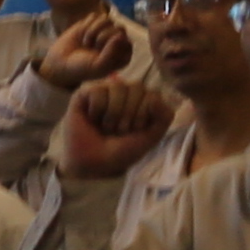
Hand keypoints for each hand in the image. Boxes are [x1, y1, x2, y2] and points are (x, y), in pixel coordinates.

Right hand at [32, 10, 134, 94]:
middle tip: (91, 48)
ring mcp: (106, 30)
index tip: (99, 55)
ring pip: (106, 20)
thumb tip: (120, 35)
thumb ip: (111, 53)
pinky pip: (94, 16)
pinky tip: (81, 36)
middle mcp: (118, 41)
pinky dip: (85, 26)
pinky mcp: (93, 23)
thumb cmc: (81, 67)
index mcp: (123, 55)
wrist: (60, 62)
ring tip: (86, 42)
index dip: (110, 47)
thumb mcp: (98, 66)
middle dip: (101, 37)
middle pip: (119, 28)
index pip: (126, 41)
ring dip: (92, 31)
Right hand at [55, 76, 175, 182]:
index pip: (152, 94)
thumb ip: (164, 116)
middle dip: (129, 114)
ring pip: (117, 86)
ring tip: (107, 126)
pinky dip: (96, 110)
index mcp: (144, 99)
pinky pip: (97, 91)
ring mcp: (106, 90)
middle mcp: (126, 91)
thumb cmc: (123, 150)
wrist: (95, 163)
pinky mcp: (85, 93)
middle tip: (120, 130)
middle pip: (136, 87)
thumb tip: (154, 98)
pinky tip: (93, 119)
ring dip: (113, 113)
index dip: (144, 115)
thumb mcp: (152, 136)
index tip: (135, 130)